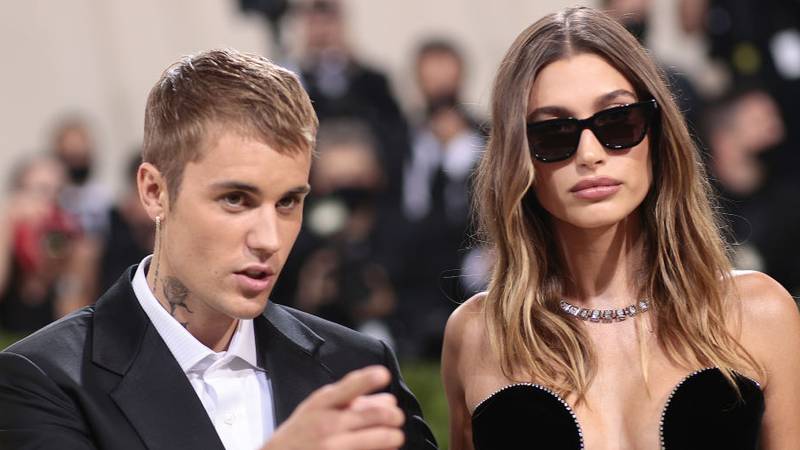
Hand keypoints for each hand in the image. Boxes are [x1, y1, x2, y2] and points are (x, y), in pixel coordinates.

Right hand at [261, 365, 404, 449]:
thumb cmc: (301, 432)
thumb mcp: (317, 407)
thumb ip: (350, 397)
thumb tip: (387, 399)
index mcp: (322, 404)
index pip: (347, 388)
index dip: (367, 379)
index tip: (383, 374)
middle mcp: (328, 424)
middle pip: (375, 415)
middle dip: (394, 415)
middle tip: (396, 418)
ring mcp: (334, 447)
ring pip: (380, 438)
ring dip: (393, 436)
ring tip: (394, 436)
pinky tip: (381, 449)